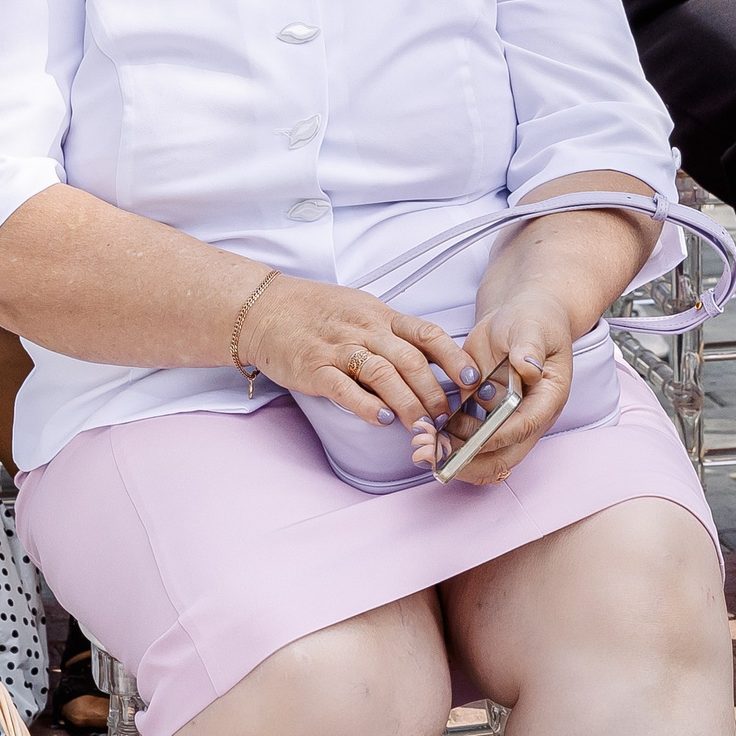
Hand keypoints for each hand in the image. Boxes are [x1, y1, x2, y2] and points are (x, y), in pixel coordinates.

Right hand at [241, 275, 478, 431]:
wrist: (265, 309)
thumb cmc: (317, 312)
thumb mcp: (361, 310)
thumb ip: (392, 334)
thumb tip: (431, 365)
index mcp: (380, 315)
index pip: (426, 333)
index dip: (452, 357)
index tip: (470, 380)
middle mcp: (363, 329)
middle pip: (409, 360)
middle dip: (434, 391)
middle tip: (448, 418)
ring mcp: (338, 348)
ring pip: (383, 374)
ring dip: (407, 403)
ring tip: (422, 426)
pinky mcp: (314, 368)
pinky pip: (345, 388)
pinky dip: (367, 405)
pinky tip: (382, 420)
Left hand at [413, 289, 572, 483]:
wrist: (517, 314)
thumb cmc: (532, 319)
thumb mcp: (532, 327)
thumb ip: (530, 348)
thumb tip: (529, 368)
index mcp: (547, 398)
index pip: (524, 427)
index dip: (497, 435)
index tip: (470, 438)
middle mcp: (528, 416)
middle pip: (504, 455)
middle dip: (471, 460)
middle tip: (437, 455)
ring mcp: (504, 418)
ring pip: (483, 455)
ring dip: (454, 455)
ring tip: (424, 445)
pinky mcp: (482, 412)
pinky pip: (465, 437)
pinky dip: (447, 441)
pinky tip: (425, 433)